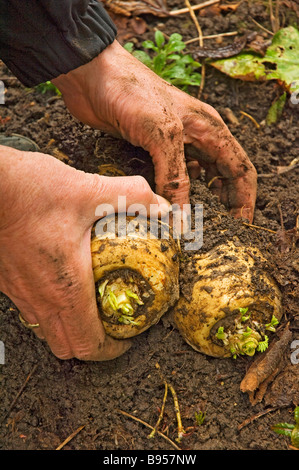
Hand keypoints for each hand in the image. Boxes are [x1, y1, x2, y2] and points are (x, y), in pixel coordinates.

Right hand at [0, 146, 168, 359]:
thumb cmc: (30, 192)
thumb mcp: (90, 191)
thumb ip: (132, 197)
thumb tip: (159, 205)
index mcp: (65, 287)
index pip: (89, 344)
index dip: (113, 349)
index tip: (127, 339)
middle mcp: (39, 298)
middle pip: (66, 347)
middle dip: (92, 344)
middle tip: (110, 325)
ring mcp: (18, 291)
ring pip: (45, 330)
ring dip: (68, 326)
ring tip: (87, 306)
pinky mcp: (5, 279)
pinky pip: (28, 308)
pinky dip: (48, 307)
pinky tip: (58, 280)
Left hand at [52, 40, 256, 221]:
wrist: (92, 77)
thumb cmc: (132, 92)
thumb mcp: (162, 134)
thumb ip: (175, 175)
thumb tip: (182, 216)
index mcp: (210, 130)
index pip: (240, 169)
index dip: (244, 199)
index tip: (240, 226)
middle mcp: (197, 139)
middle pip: (221, 178)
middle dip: (224, 205)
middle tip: (218, 232)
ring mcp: (174, 146)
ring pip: (196, 180)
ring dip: (197, 202)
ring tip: (193, 226)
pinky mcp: (151, 151)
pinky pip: (169, 179)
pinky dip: (171, 196)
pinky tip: (166, 209)